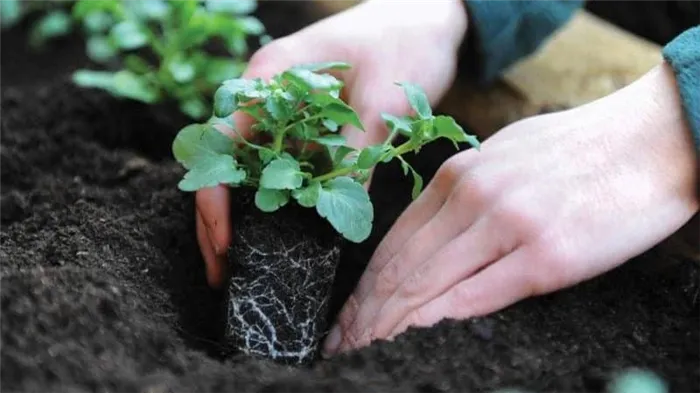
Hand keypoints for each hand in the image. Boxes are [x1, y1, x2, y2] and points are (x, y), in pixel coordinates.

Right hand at [194, 0, 468, 287]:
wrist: (425, 17)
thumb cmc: (403, 42)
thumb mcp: (383, 99)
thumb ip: (355, 152)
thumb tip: (334, 215)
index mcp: (271, 76)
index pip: (221, 141)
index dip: (215, 195)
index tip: (226, 242)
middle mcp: (267, 93)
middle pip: (224, 160)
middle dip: (219, 216)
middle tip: (223, 271)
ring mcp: (284, 109)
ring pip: (250, 168)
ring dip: (243, 213)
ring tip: (242, 262)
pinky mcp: (307, 123)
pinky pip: (281, 165)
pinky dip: (277, 199)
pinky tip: (279, 232)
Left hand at [322, 63, 698, 355]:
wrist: (650, 139)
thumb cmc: (578, 150)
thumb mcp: (504, 156)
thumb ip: (464, 193)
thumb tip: (432, 234)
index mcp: (459, 174)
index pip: (394, 241)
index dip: (365, 287)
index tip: (348, 316)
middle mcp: (473, 197)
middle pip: (402, 267)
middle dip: (366, 314)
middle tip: (342, 343)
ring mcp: (507, 224)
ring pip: (428, 284)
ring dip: (389, 325)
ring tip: (364, 350)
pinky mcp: (546, 255)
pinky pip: (477, 296)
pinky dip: (437, 322)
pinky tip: (412, 341)